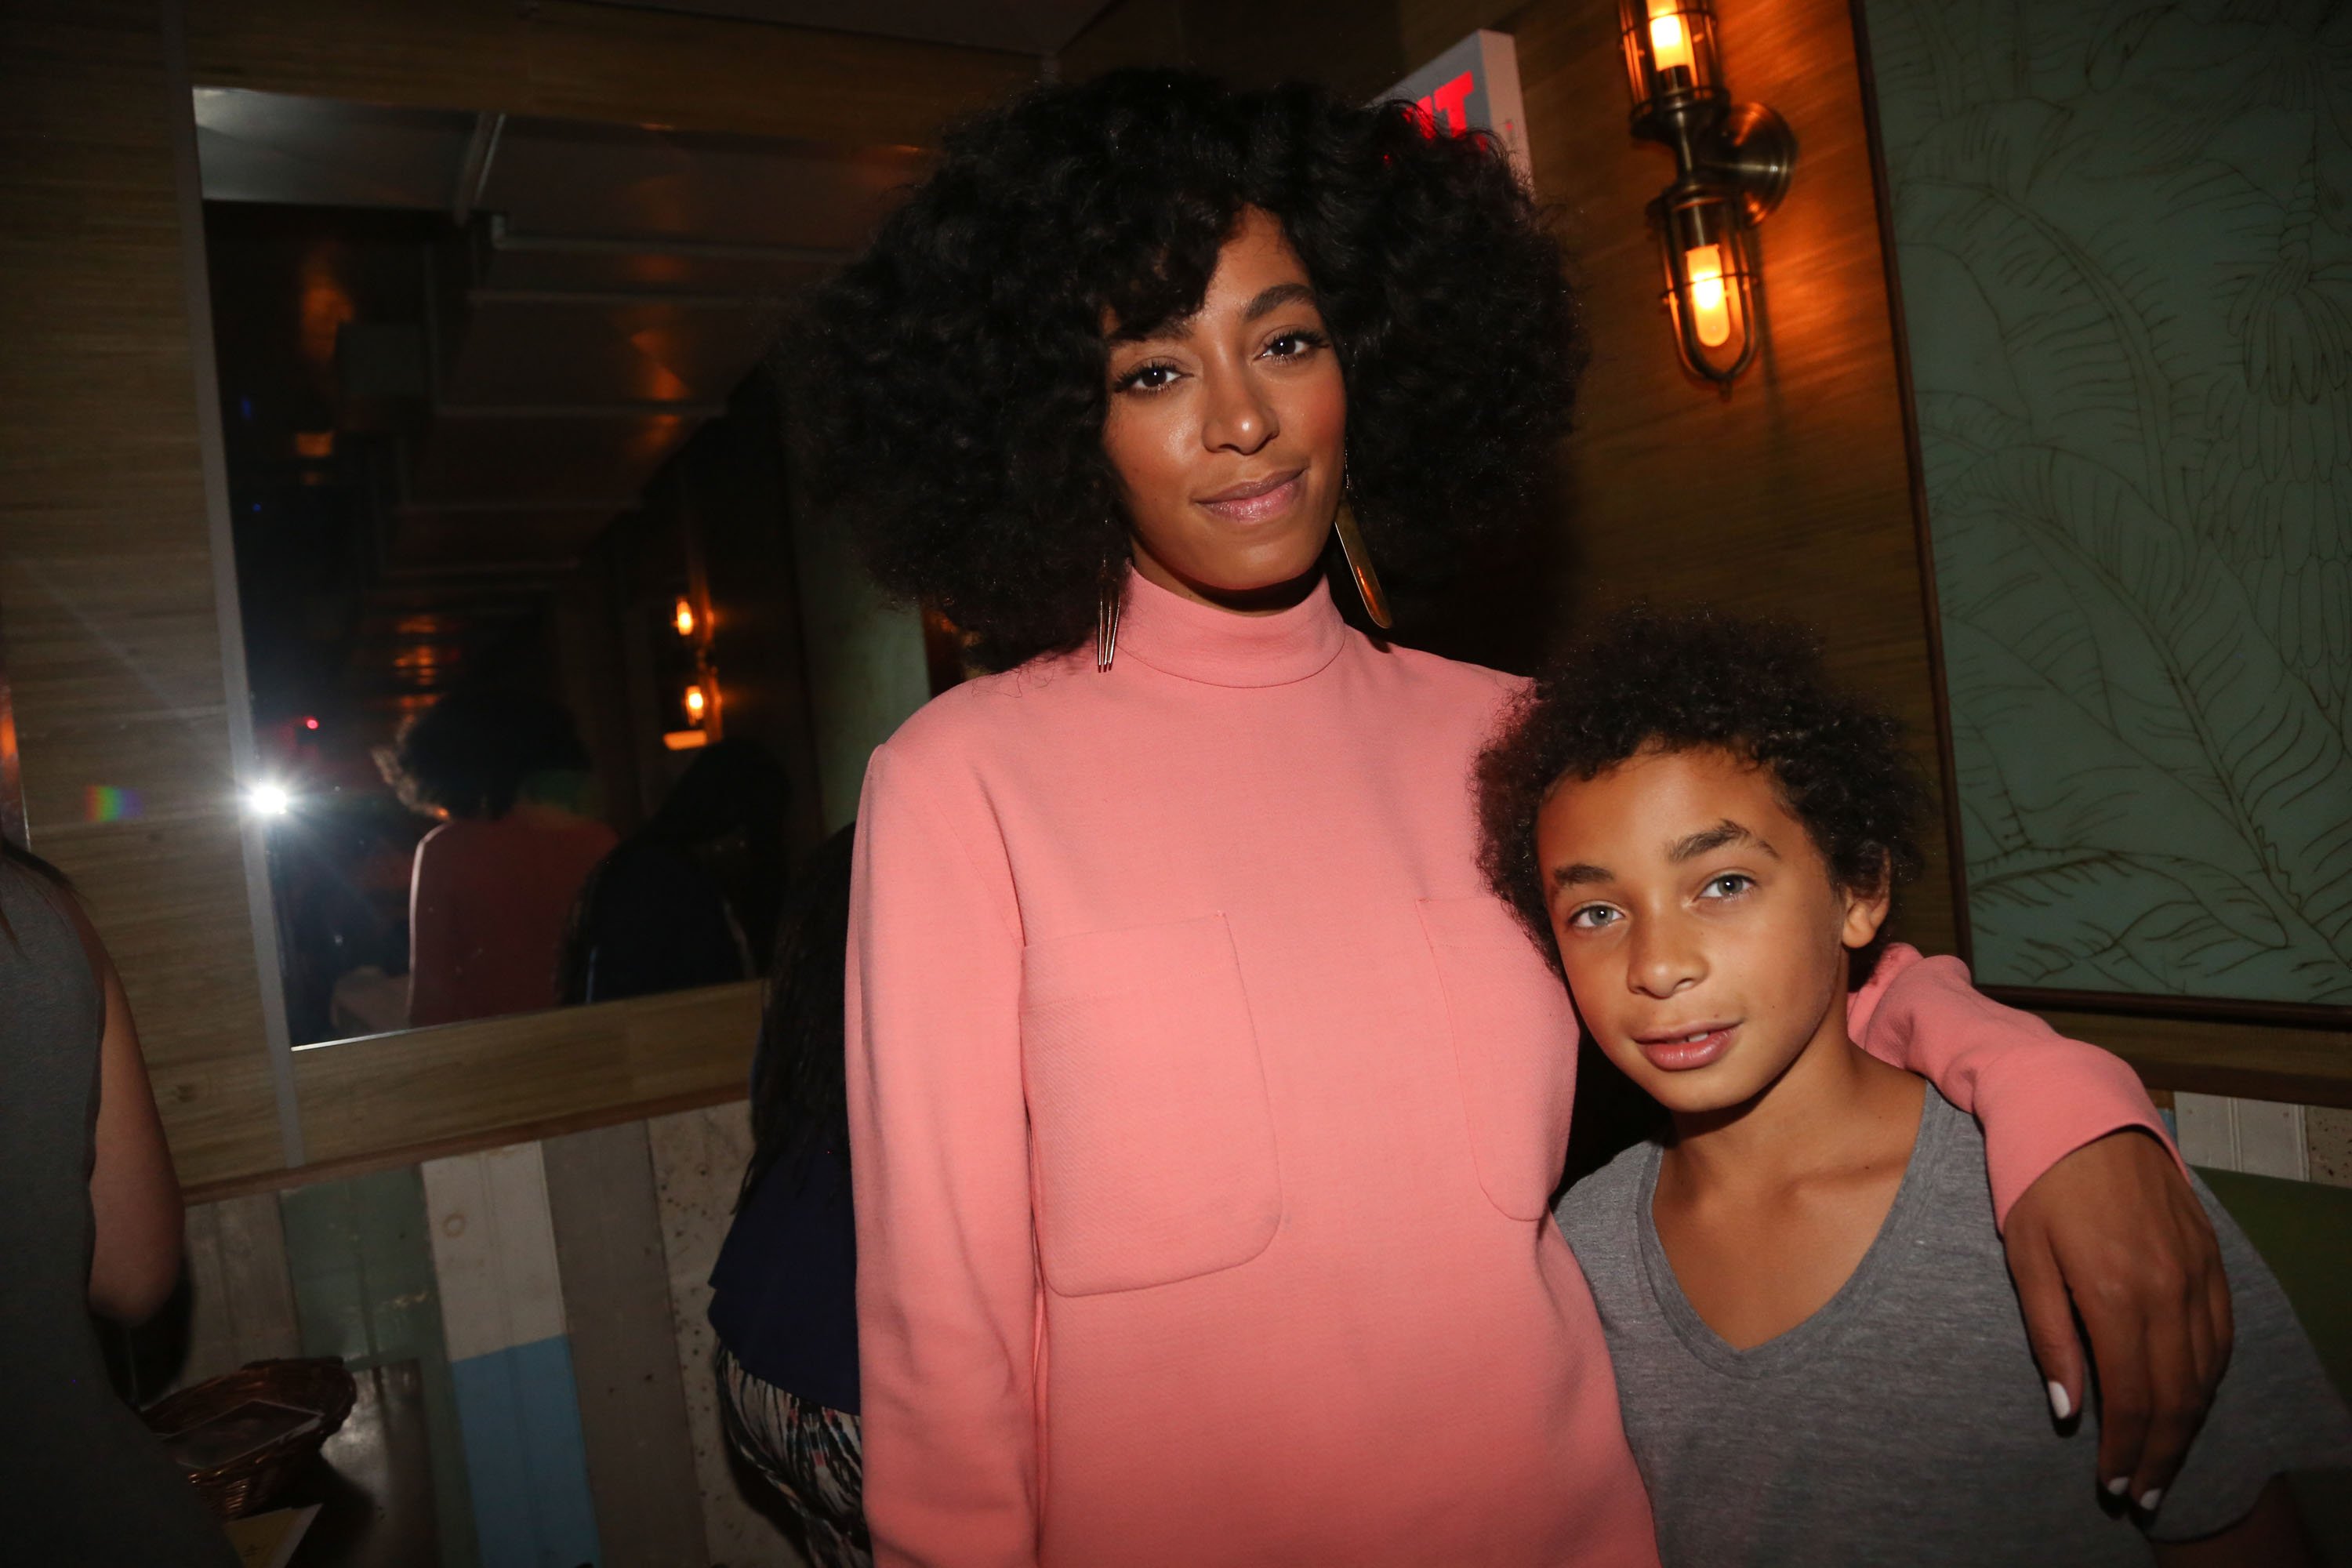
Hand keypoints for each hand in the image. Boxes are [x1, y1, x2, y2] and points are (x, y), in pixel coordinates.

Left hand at [2005, 1128, 2231, 1510]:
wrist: (2079, 1107)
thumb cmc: (2035, 1180)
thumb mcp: (2025, 1256)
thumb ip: (2050, 1336)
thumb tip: (2069, 1409)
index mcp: (2116, 1293)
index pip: (2133, 1396)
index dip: (2129, 1450)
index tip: (2116, 1485)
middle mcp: (2168, 1289)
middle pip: (2177, 1395)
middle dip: (2162, 1453)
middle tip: (2143, 1493)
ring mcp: (2196, 1271)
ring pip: (2206, 1370)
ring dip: (2189, 1424)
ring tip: (2166, 1462)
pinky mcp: (2209, 1254)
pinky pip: (2221, 1332)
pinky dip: (2209, 1375)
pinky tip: (2192, 1398)